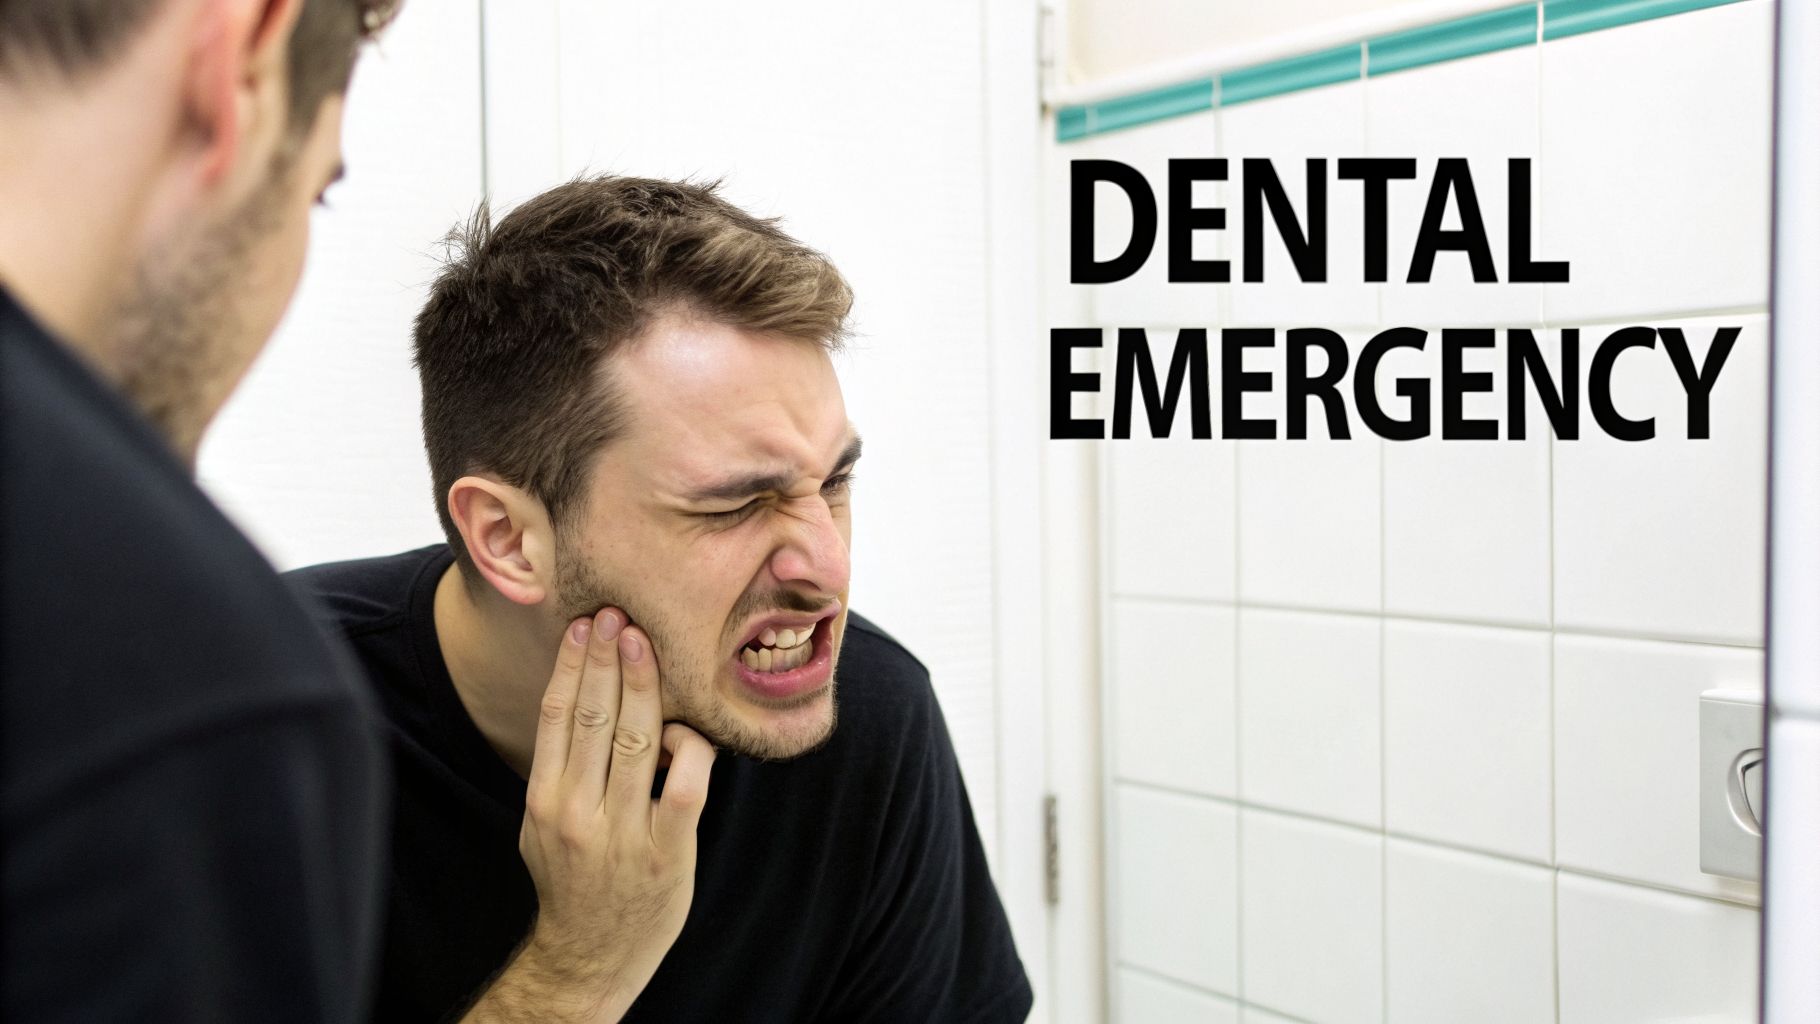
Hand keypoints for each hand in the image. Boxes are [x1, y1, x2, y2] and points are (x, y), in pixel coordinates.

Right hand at [462, 609, 715, 1022]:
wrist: (590, 953)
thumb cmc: (573, 876)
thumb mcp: (544, 822)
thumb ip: (561, 767)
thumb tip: (580, 695)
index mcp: (545, 800)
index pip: (557, 717)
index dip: (572, 667)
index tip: (585, 626)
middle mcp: (578, 812)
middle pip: (595, 718)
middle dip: (609, 660)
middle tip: (620, 615)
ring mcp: (623, 832)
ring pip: (639, 742)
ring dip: (645, 686)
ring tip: (647, 645)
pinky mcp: (668, 851)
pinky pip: (686, 785)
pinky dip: (690, 750)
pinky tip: (686, 731)